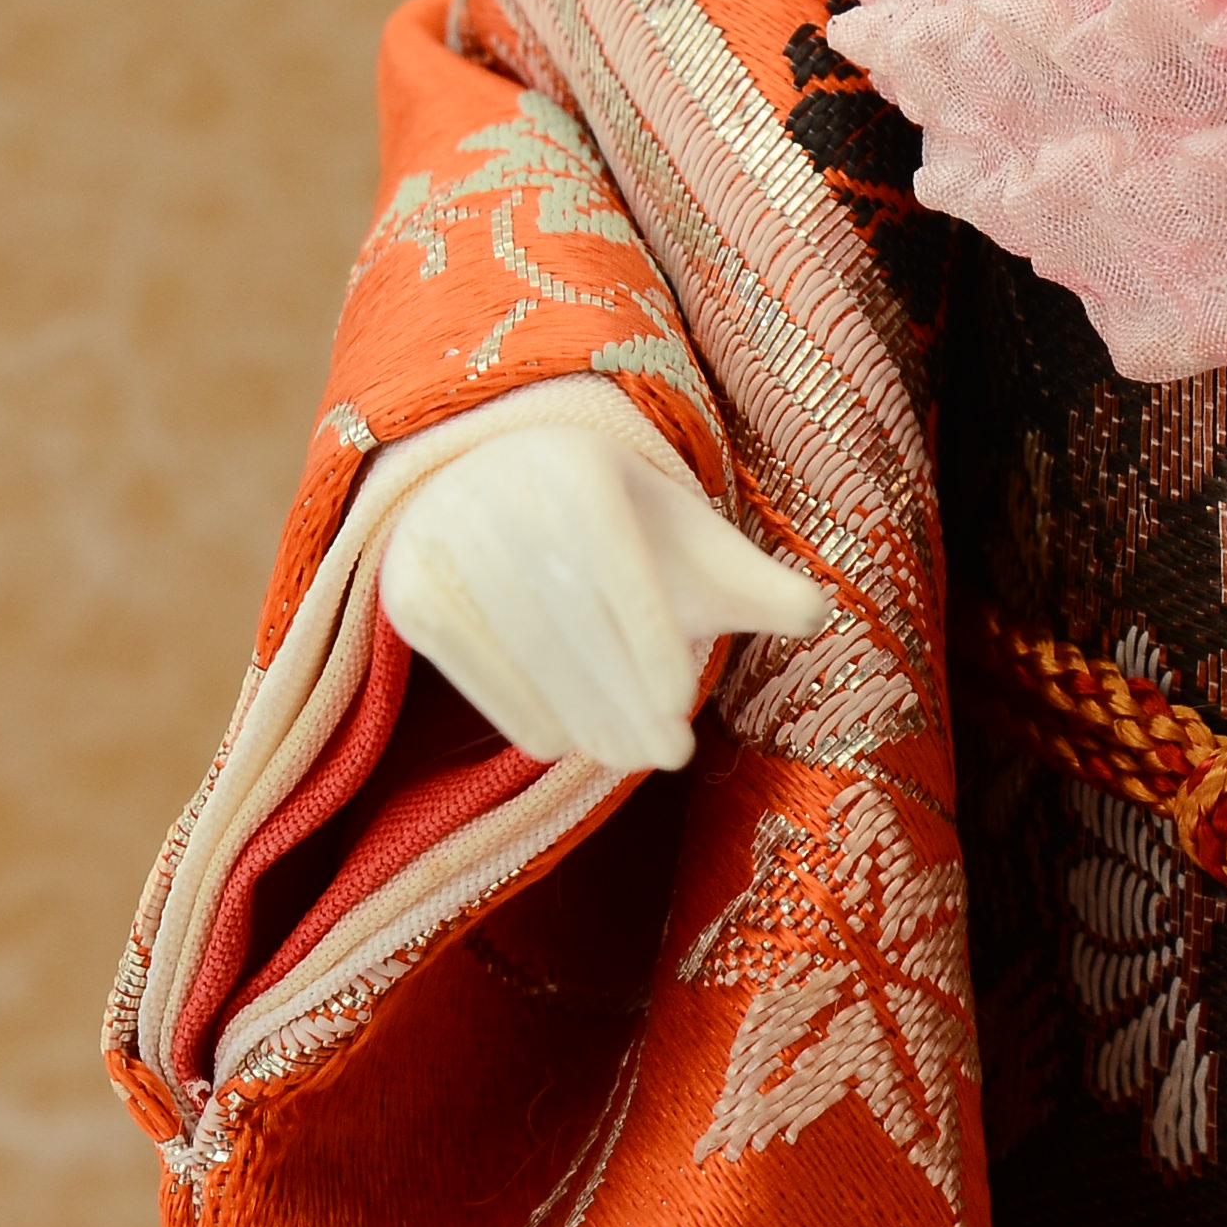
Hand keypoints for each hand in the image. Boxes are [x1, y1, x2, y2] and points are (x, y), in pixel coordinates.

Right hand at [378, 419, 829, 772]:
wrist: (496, 483)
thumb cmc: (619, 525)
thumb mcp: (687, 539)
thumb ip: (752, 579)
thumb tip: (820, 612)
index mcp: (580, 470)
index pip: (618, 574)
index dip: (650, 647)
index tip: (682, 708)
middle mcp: (500, 495)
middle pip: (572, 623)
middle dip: (624, 698)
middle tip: (664, 755)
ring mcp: (444, 541)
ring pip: (524, 653)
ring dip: (581, 718)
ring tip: (625, 755)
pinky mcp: (407, 589)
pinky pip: (473, 669)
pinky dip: (521, 712)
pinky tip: (565, 741)